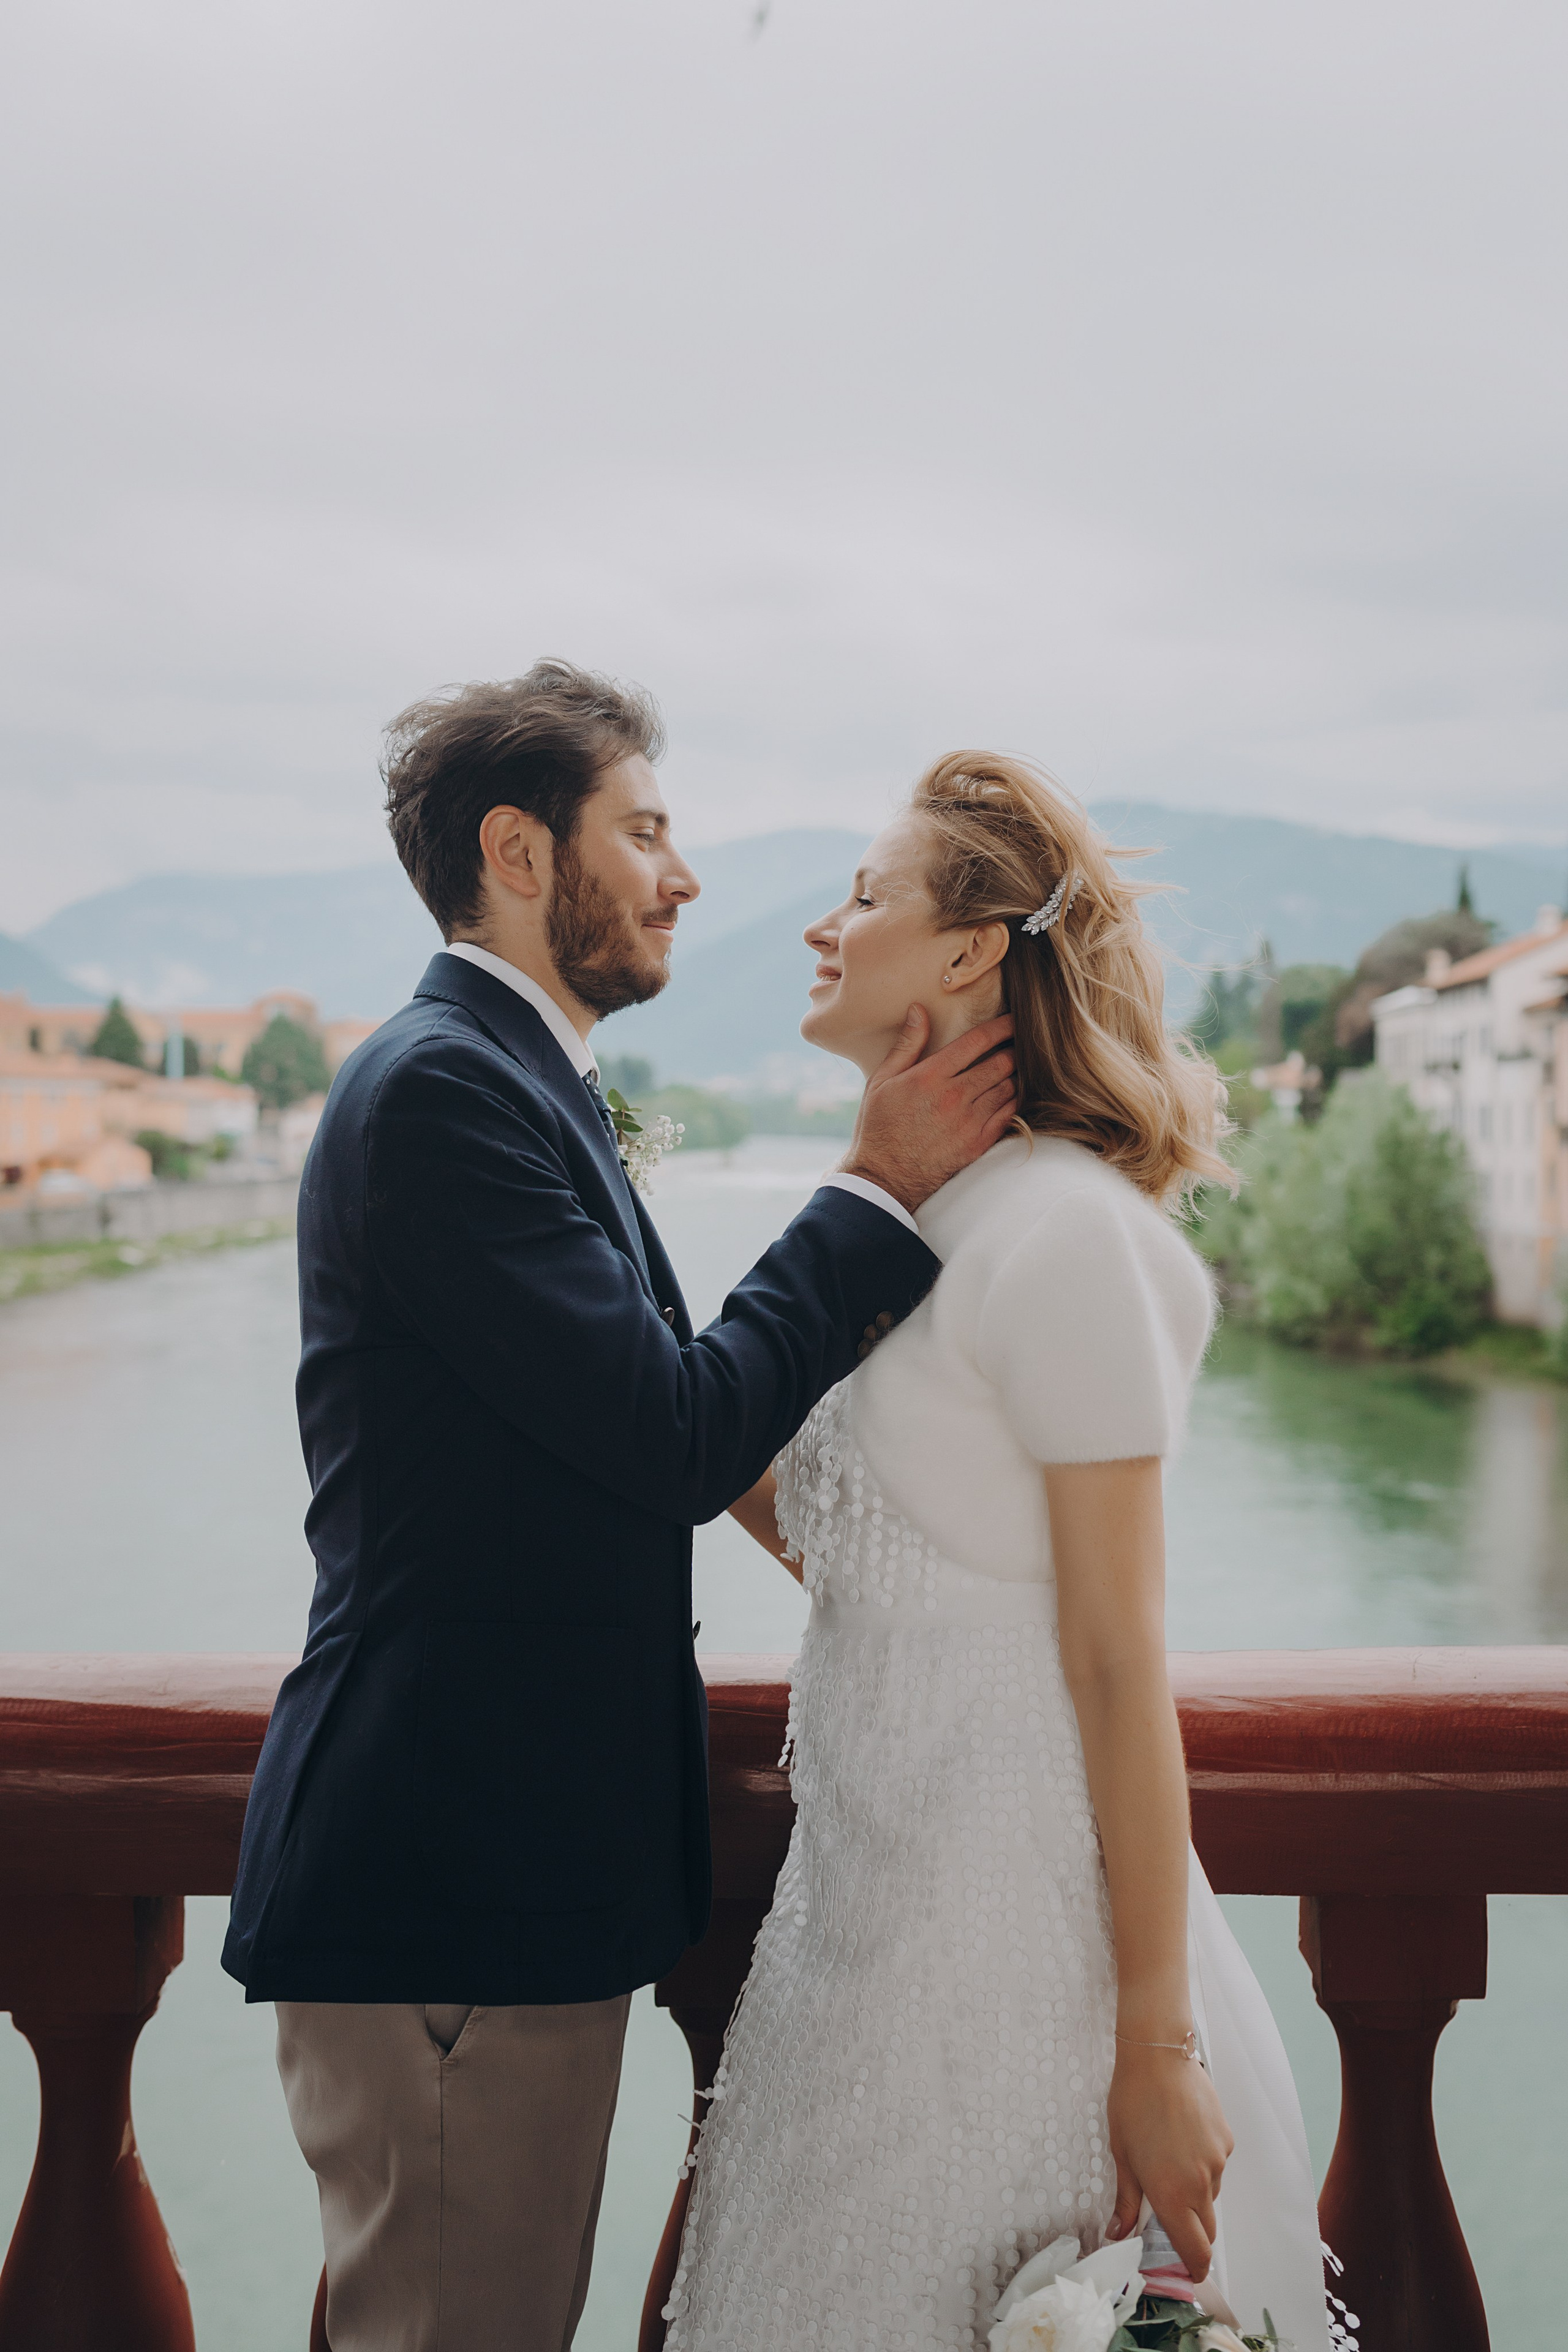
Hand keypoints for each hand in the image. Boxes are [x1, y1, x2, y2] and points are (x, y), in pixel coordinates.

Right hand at [838, 1006, 1016, 1212]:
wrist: (884, 1178)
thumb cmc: (879, 1127)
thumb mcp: (882, 1081)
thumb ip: (906, 1045)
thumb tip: (920, 1010)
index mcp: (930, 1076)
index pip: (977, 1041)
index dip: (1001, 1027)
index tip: (1013, 1019)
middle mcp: (954, 1097)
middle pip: (1000, 1063)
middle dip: (1014, 1049)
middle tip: (1021, 1042)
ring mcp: (969, 1122)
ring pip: (1008, 1088)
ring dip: (1016, 1075)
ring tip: (1018, 1067)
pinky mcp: (978, 1144)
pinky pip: (1008, 1116)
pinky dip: (1014, 1101)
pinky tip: (1013, 1095)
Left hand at [1104, 2045, 1232, 2279]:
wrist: (1158, 2056)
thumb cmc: (1132, 2103)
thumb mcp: (1121, 2154)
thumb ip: (1125, 2200)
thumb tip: (1117, 2233)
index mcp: (1171, 2195)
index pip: (1195, 2251)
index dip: (1194, 2268)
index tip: (1188, 2273)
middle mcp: (1200, 2184)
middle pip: (1207, 2227)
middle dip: (1191, 2230)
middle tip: (1168, 2212)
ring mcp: (1218, 2161)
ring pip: (1211, 2194)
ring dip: (1195, 2192)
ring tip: (1169, 2160)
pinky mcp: (1227, 2140)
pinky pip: (1217, 2165)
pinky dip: (1203, 2164)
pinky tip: (1183, 2138)